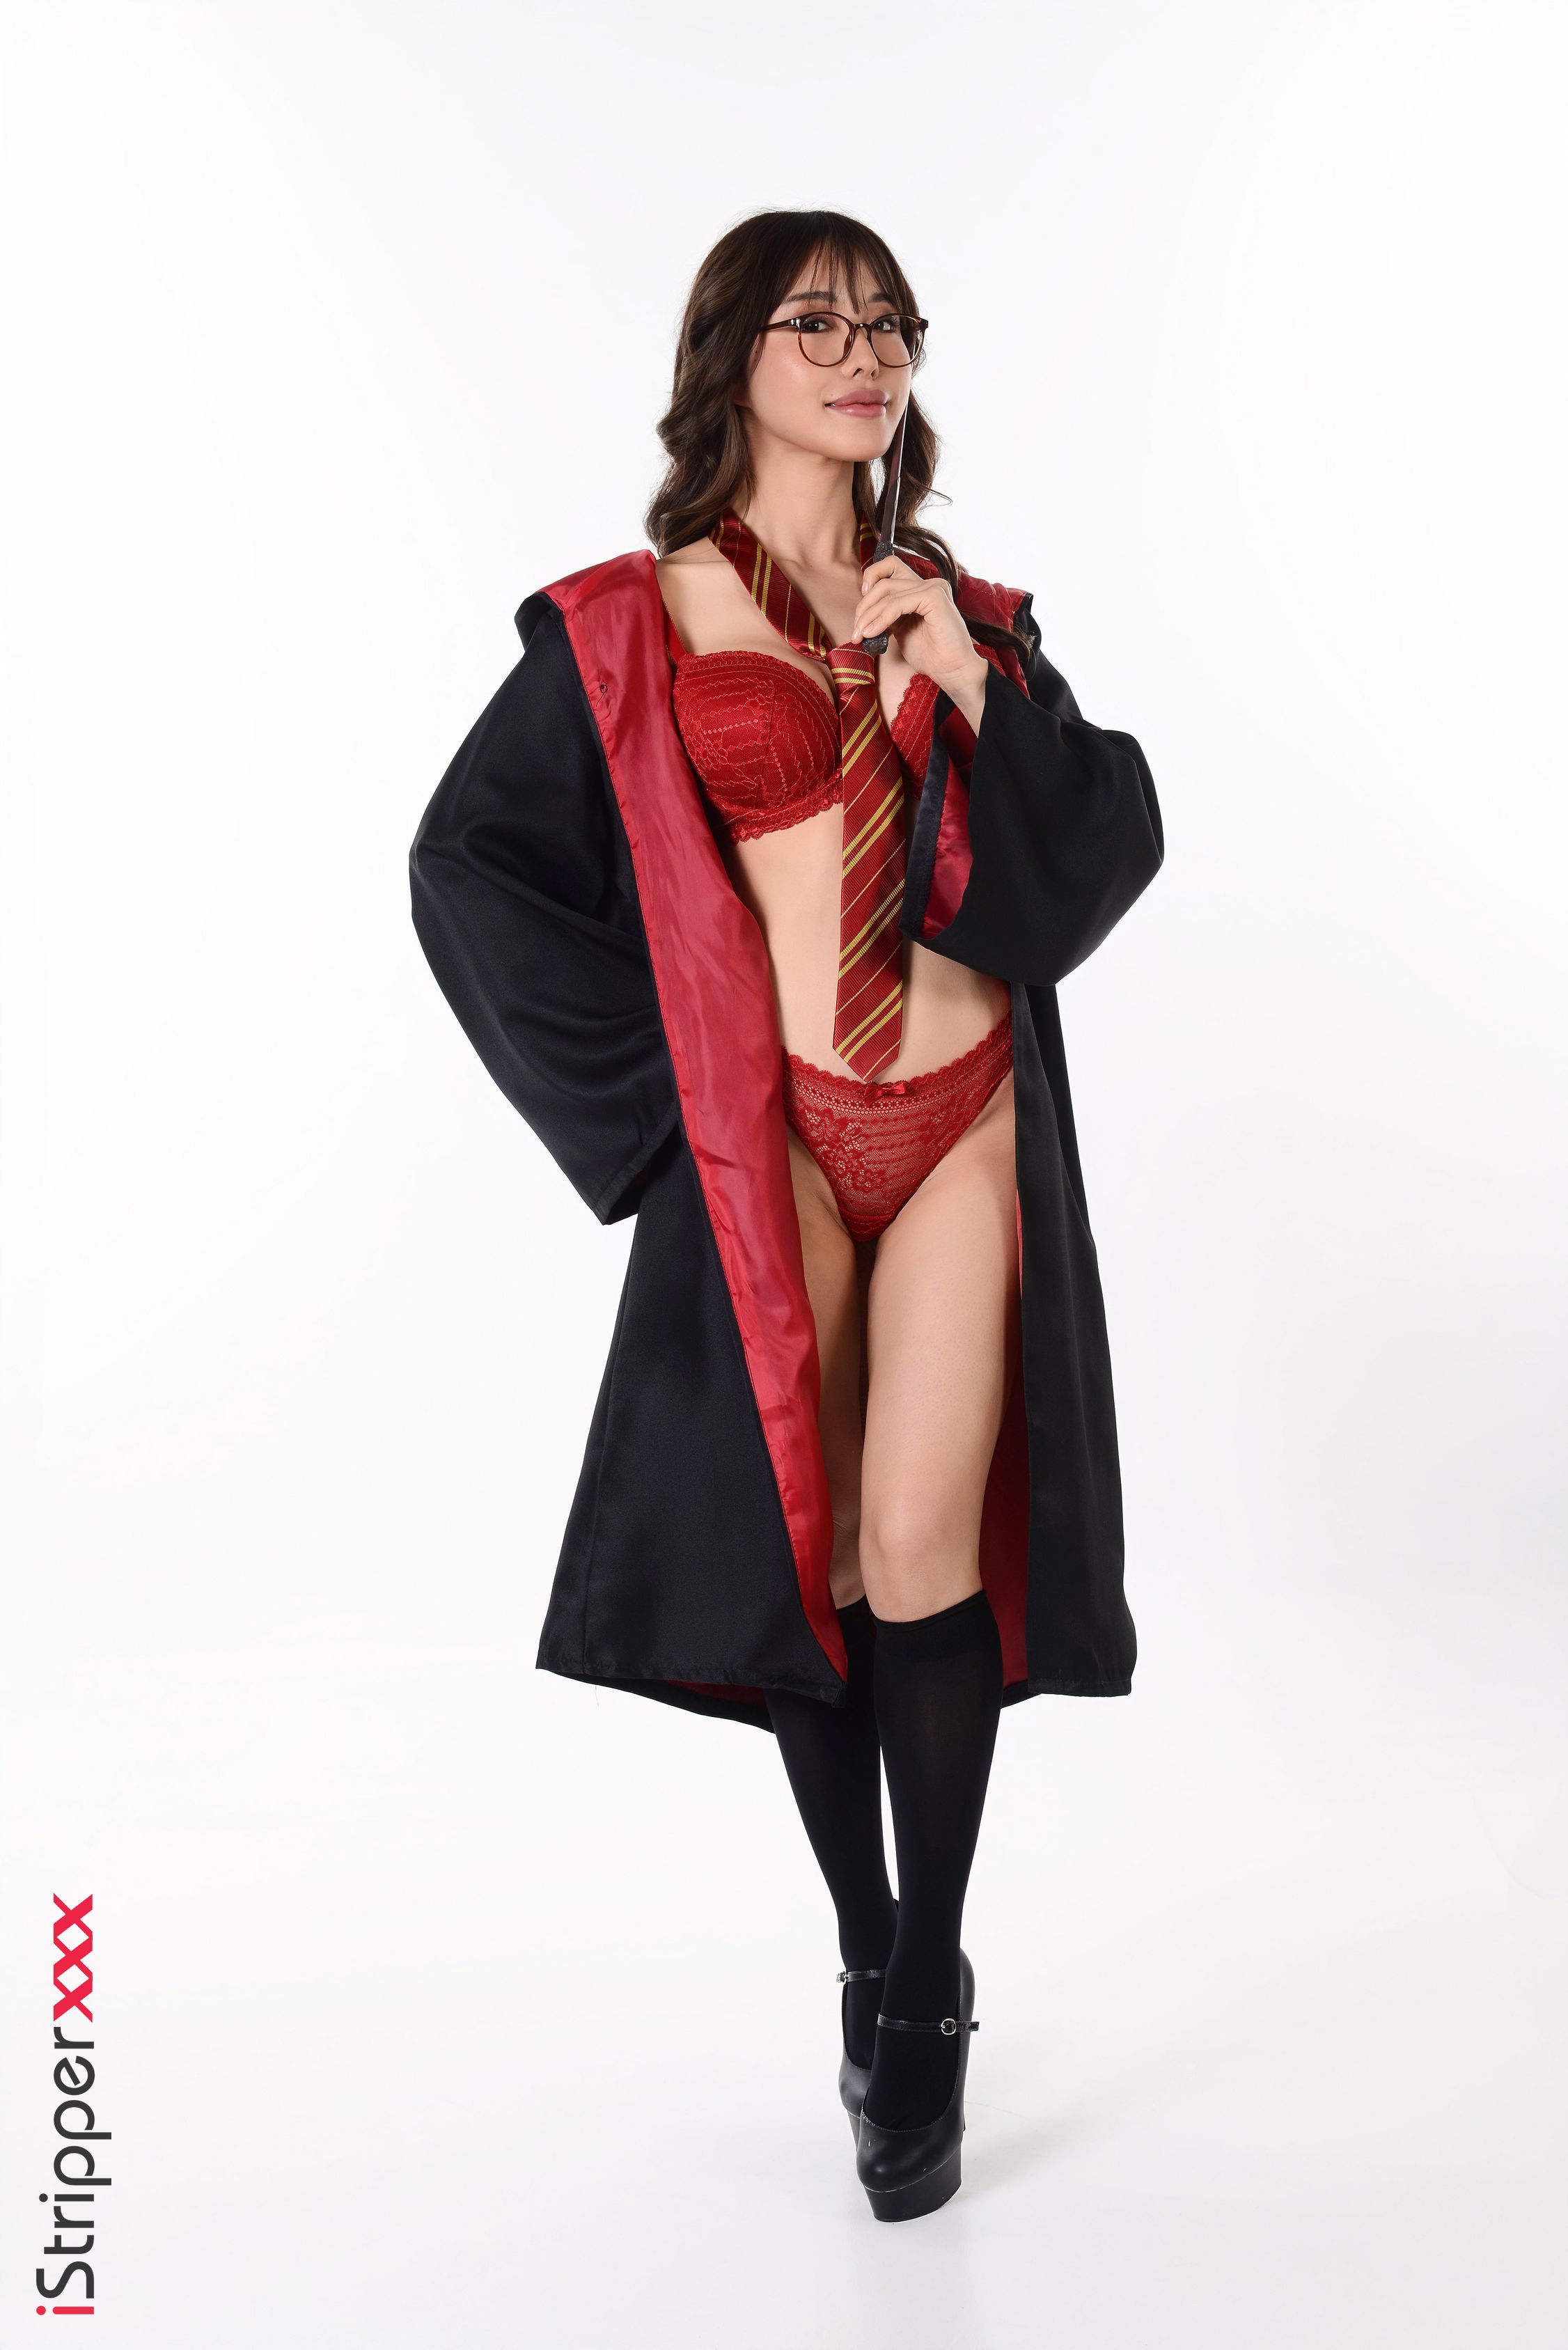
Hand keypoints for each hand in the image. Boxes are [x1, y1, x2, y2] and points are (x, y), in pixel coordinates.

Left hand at [852, 556, 990, 708]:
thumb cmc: (930, 655)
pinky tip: (873, 633)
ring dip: (869, 615)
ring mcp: (933, 587)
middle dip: (864, 606)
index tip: (861, 610)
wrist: (952, 671)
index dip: (870, 580)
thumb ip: (887, 615)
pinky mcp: (934, 596)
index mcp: (920, 589)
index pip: (890, 567)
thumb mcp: (901, 630)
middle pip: (884, 580)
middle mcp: (928, 584)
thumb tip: (863, 613)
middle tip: (856, 631)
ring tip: (861, 635)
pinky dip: (881, 618)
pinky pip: (897, 603)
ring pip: (888, 591)